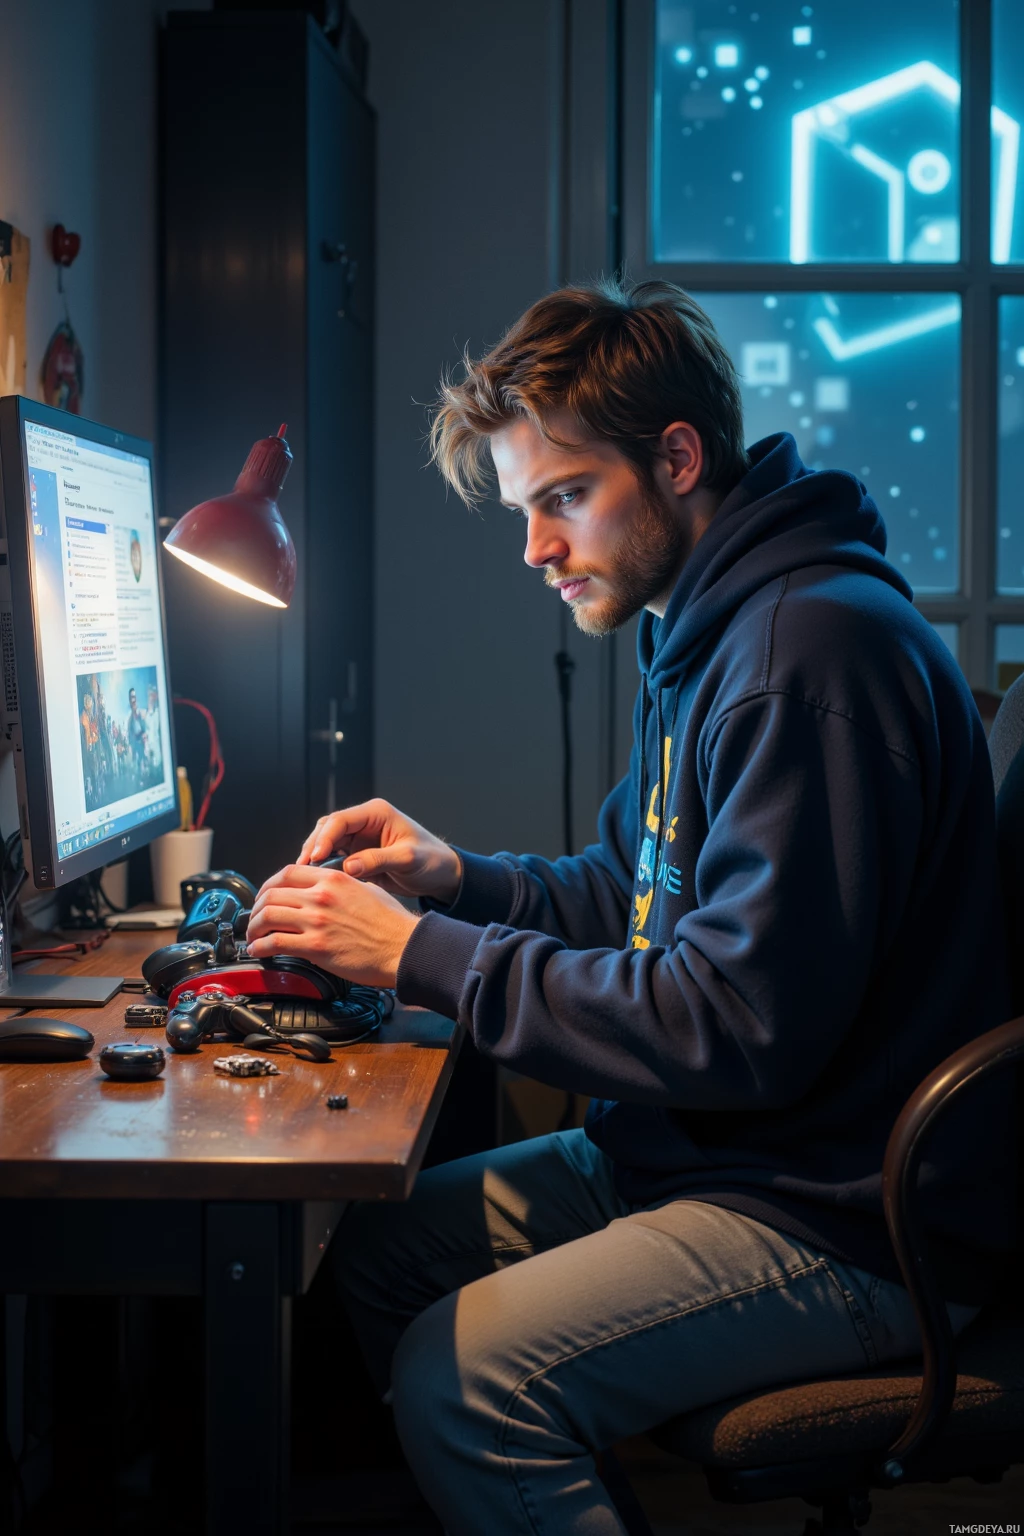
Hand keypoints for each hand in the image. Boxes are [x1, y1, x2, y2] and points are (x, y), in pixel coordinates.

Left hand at [246, 864, 418, 987]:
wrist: (404, 947)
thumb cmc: (392, 924)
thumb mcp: (367, 889)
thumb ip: (340, 886)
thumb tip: (322, 892)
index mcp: (334, 879)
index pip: (288, 872)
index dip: (270, 884)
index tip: (266, 895)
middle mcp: (322, 896)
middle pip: (272, 894)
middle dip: (257, 907)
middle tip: (255, 919)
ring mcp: (317, 921)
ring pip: (268, 917)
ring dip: (253, 928)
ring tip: (253, 937)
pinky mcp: (316, 946)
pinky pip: (275, 943)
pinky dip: (260, 947)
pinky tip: (258, 951)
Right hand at [297, 798, 461, 905]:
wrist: (442, 874)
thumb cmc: (432, 860)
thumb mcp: (408, 859)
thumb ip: (378, 860)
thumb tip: (348, 867)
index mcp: (376, 813)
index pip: (340, 820)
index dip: (324, 839)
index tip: (313, 859)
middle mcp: (364, 822)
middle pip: (327, 830)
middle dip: (313, 848)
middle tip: (302, 869)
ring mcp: (359, 838)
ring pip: (326, 843)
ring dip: (314, 858)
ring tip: (304, 878)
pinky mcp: (357, 855)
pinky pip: (334, 858)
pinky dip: (324, 869)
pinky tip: (317, 882)